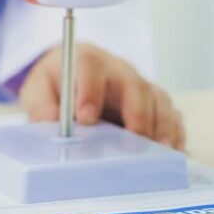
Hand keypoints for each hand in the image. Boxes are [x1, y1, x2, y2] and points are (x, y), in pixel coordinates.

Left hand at [18, 43, 185, 149]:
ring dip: (161, 124)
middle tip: (135, 137)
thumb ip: (41, 103)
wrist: (72, 74)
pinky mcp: (153, 105)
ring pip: (157, 99)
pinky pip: (171, 114)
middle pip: (133, 83)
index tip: (86, 117)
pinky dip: (175, 132)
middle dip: (136, 111)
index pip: (90, 66)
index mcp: (87, 61)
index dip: (90, 90)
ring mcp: (140, 87)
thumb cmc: (58, 82)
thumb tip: (51, 120)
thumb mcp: (38, 88)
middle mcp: (118, 71)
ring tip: (161, 149)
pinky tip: (174, 152)